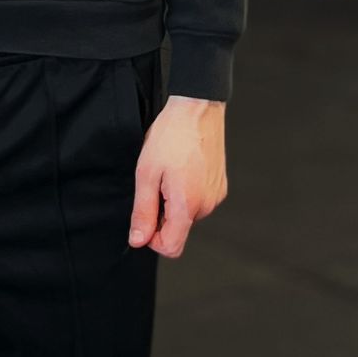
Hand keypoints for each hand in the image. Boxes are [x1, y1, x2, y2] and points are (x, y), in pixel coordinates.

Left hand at [129, 95, 226, 257]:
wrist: (197, 109)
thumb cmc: (171, 137)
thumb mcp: (146, 173)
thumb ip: (143, 211)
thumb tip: (138, 240)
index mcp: (188, 205)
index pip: (172, 247)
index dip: (151, 239)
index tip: (143, 216)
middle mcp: (207, 206)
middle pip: (177, 229)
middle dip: (161, 213)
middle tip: (153, 182)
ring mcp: (215, 196)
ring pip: (187, 214)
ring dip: (172, 201)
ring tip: (167, 171)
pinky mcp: (219, 186)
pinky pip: (197, 200)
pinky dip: (184, 191)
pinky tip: (180, 168)